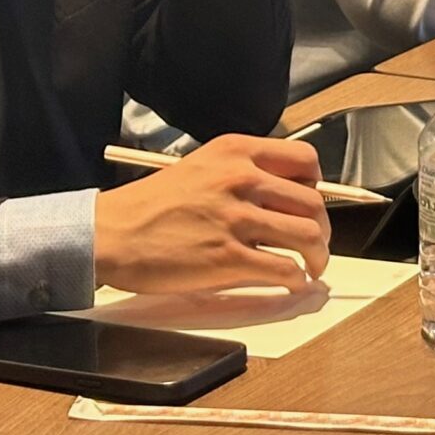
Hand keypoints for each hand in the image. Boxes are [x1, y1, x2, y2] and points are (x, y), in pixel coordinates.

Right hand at [93, 134, 329, 294]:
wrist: (112, 233)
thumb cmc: (151, 204)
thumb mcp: (202, 167)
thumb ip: (242, 173)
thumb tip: (283, 196)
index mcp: (236, 152)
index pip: (304, 159)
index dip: (316, 184)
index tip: (311, 202)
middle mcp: (242, 179)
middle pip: (312, 202)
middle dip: (323, 229)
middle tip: (317, 245)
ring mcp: (236, 218)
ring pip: (307, 236)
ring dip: (318, 257)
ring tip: (312, 267)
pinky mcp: (228, 257)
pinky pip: (283, 269)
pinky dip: (296, 279)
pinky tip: (291, 282)